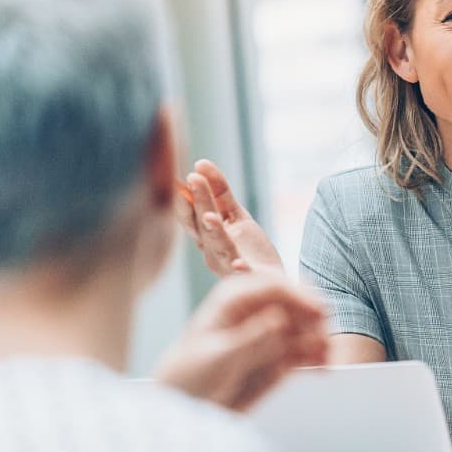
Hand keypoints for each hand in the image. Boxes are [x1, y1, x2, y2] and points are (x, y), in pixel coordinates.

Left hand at [154, 273, 328, 411]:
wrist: (184, 407)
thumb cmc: (187, 376)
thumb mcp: (217, 357)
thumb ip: (250, 339)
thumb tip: (279, 319)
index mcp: (234, 299)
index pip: (274, 286)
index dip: (300, 296)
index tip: (320, 312)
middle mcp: (255, 311)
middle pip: (296, 304)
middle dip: (314, 320)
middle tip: (324, 341)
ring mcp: (269, 333)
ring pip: (305, 329)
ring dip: (319, 341)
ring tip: (325, 360)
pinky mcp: (278, 356)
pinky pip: (303, 351)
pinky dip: (315, 357)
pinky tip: (322, 368)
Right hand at [174, 159, 283, 276]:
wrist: (275, 288)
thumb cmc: (252, 252)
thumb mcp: (236, 216)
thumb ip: (220, 191)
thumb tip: (201, 162)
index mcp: (205, 235)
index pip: (189, 211)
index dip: (182, 193)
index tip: (176, 173)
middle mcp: (210, 249)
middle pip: (201, 222)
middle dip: (198, 200)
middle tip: (192, 178)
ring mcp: (227, 264)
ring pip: (218, 244)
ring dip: (212, 230)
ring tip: (209, 216)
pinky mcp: (248, 278)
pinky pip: (242, 274)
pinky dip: (239, 269)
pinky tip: (240, 264)